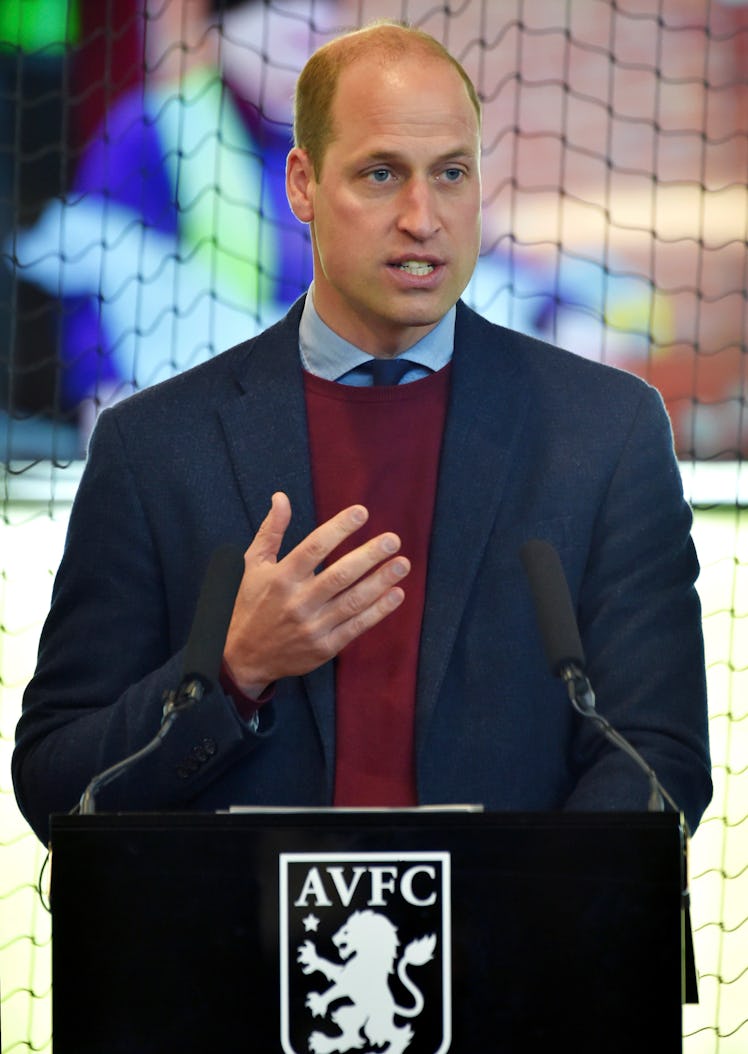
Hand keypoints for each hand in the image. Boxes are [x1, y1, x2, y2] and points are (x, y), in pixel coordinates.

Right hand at [223, 492, 409, 696]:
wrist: (244, 657)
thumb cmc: (251, 605)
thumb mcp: (253, 565)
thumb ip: (271, 531)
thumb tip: (281, 497)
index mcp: (281, 577)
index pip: (314, 548)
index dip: (339, 528)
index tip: (362, 513)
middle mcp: (298, 601)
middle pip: (339, 575)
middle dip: (369, 555)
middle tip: (393, 539)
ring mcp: (313, 627)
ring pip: (353, 601)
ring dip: (381, 581)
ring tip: (402, 564)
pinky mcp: (325, 648)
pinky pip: (357, 627)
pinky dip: (379, 611)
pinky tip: (396, 594)